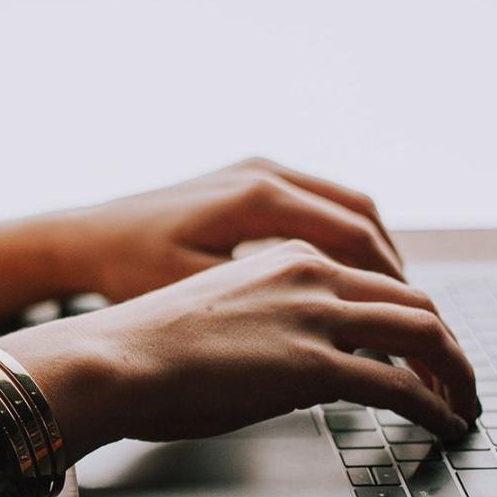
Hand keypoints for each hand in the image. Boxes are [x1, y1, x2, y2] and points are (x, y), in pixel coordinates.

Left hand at [0, 157, 403, 351]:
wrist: (83, 239)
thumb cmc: (129, 271)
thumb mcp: (198, 293)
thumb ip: (267, 302)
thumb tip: (332, 326)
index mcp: (257, 195)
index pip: (353, 234)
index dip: (389, 281)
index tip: (410, 320)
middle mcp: (263, 172)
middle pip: (360, 213)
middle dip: (391, 266)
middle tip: (413, 313)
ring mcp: (256, 170)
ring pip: (344, 205)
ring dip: (371, 250)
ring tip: (388, 299)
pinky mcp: (246, 180)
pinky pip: (317, 203)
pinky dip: (342, 238)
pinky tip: (345, 278)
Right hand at [0, 240, 478, 461]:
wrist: (112, 358)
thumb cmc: (145, 344)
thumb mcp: (218, 308)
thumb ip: (267, 316)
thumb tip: (290, 356)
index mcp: (286, 255)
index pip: (376, 276)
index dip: (412, 314)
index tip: (423, 345)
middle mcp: (310, 273)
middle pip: (414, 300)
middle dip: (448, 343)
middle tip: (458, 378)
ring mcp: (315, 316)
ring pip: (424, 333)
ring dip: (456, 372)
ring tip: (464, 403)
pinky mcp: (314, 365)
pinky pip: (401, 386)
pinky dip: (435, 406)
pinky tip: (443, 424)